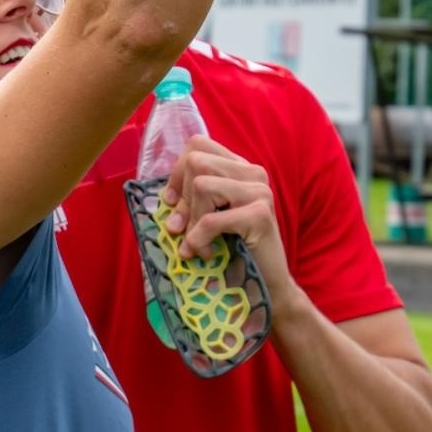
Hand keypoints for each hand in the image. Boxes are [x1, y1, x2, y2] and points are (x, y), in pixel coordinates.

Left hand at [159, 137, 294, 304]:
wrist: (267, 286)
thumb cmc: (234, 251)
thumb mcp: (210, 217)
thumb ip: (192, 199)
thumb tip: (164, 198)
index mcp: (240, 167)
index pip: (198, 145)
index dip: (177, 172)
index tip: (171, 202)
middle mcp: (253, 172)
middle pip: (196, 163)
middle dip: (182, 199)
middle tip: (183, 229)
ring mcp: (259, 191)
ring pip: (202, 186)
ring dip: (192, 221)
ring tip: (198, 245)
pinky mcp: (260, 214)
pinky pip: (211, 219)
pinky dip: (199, 239)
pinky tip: (206, 254)